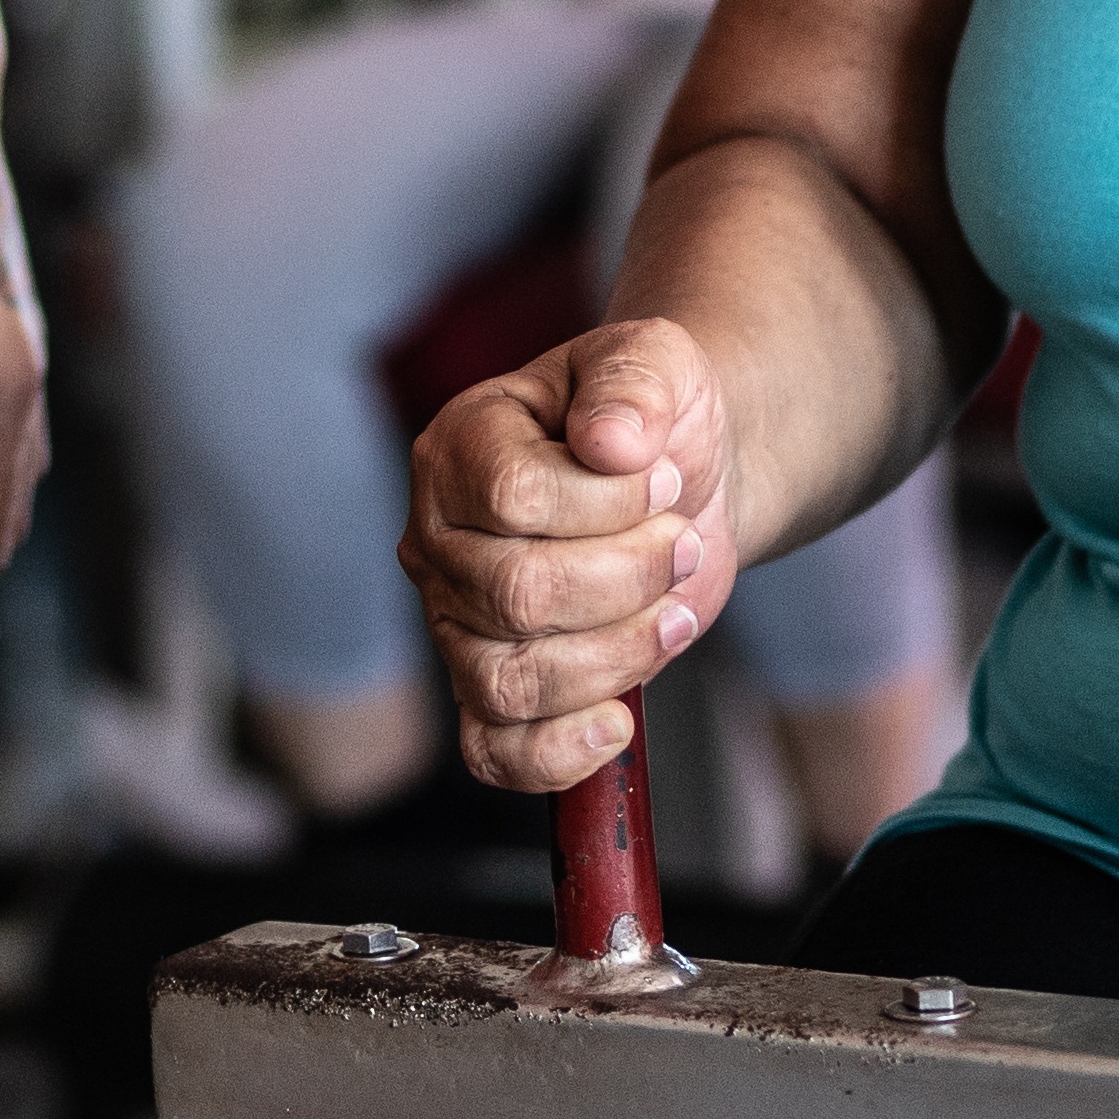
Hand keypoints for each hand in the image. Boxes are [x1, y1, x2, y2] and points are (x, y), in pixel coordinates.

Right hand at [401, 321, 736, 792]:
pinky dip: (559, 754)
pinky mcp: (492, 690)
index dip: (608, 503)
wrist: (682, 480)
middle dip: (629, 578)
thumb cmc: (654, 420)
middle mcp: (436, 542)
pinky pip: (494, 753)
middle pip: (516, 595)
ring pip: (509, 680)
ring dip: (619, 655)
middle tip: (679, 543)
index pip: (514, 498)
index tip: (664, 478)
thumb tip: (608, 441)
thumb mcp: (656, 364)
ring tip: (672, 611)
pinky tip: (619, 720)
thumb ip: (632, 384)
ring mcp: (455, 624)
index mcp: (457, 451)